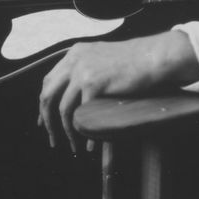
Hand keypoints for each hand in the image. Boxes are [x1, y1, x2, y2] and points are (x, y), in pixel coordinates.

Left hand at [38, 32, 198, 154]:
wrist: (155, 56)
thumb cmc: (137, 60)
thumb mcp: (104, 58)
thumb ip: (87, 70)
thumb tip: (77, 94)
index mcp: (75, 53)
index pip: (49, 81)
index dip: (44, 103)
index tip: (44, 121)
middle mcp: (74, 60)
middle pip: (47, 94)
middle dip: (46, 119)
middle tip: (52, 137)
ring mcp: (82, 71)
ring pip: (63, 109)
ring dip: (66, 131)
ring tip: (74, 146)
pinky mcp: (94, 83)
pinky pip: (81, 114)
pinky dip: (85, 133)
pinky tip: (91, 145)